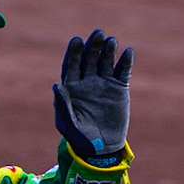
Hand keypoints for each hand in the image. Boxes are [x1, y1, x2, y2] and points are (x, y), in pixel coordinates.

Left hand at [52, 29, 132, 165]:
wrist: (101, 149)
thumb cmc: (79, 138)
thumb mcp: (68, 124)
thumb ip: (63, 105)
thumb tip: (56, 85)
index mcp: (72, 87)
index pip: (72, 65)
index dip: (74, 52)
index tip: (76, 40)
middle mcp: (87, 81)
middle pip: (89, 58)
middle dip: (93, 46)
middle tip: (98, 34)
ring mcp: (104, 83)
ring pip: (106, 61)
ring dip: (109, 50)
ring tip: (112, 41)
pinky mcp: (119, 88)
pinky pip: (123, 71)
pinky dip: (125, 62)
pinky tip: (128, 53)